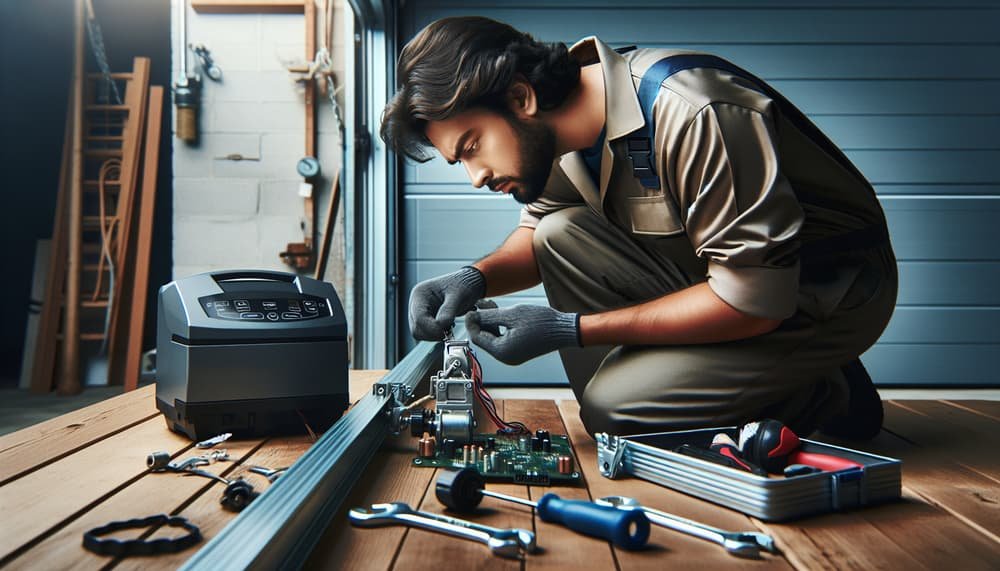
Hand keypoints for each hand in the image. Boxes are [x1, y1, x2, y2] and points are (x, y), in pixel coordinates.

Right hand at [408, 267, 485, 339]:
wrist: (469, 284)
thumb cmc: (463, 285)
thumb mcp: (458, 296)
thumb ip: (448, 310)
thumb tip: (441, 325)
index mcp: (420, 293)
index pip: (419, 318)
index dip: (432, 329)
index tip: (446, 332)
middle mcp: (416, 303)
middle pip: (416, 328)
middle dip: (432, 333)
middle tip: (449, 332)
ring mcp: (420, 312)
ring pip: (420, 333)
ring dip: (435, 335)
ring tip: (450, 327)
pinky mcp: (426, 319)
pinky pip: (427, 333)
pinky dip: (437, 334)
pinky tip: (448, 327)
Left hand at [465, 304, 579, 364]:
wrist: (564, 329)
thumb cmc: (541, 322)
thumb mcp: (511, 315)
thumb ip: (489, 316)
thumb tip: (472, 316)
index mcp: (502, 352)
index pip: (477, 338)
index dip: (471, 322)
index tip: (470, 309)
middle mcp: (506, 357)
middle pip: (484, 338)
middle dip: (481, 320)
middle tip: (481, 303)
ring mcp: (512, 355)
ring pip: (493, 337)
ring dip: (490, 322)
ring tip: (490, 305)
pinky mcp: (518, 351)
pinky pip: (503, 338)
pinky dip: (500, 326)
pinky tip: (500, 313)